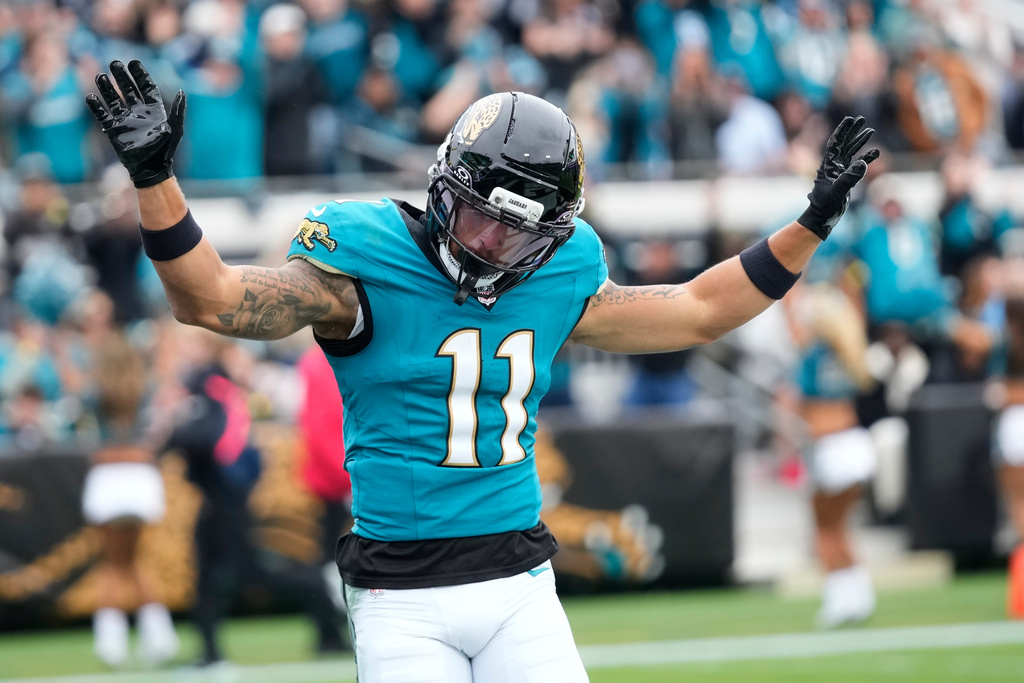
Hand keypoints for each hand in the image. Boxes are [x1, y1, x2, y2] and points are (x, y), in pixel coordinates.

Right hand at [86, 60, 185, 188]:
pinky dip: (96, 107)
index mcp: (154, 111)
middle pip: (128, 90)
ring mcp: (125, 120)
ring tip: (100, 76)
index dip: (140, 75)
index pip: (146, 88)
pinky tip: (91, 97)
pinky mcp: (114, 130)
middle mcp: (138, 112)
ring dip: (107, 88)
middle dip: (121, 77)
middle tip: (114, 63)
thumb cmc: (166, 150)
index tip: (133, 62)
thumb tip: (183, 92)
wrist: (152, 169)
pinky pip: (102, 116)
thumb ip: (178, 110)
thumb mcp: (175, 129)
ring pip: (113, 100)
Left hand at [798, 116, 879, 239]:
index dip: (842, 131)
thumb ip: (850, 178)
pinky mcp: (845, 179)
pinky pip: (857, 165)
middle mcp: (833, 166)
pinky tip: (876, 153)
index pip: (835, 144)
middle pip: (843, 144)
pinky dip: (866, 158)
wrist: (822, 219)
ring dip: (859, 141)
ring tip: (870, 130)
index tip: (850, 119)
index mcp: (827, 166)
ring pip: (850, 152)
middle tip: (861, 119)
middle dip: (852, 132)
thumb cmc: (825, 207)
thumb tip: (863, 163)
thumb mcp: (838, 192)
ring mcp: (839, 172)